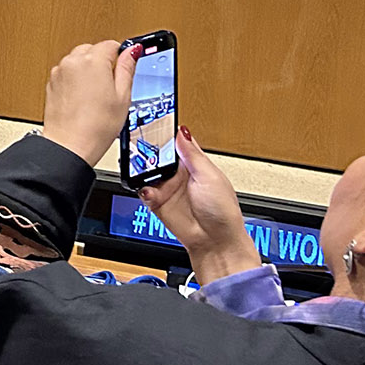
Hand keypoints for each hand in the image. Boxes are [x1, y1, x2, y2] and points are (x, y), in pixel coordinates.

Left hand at [41, 40, 135, 165]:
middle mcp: (72, 62)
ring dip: (88, 71)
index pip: (111, 44)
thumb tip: (133, 50)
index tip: (125, 68)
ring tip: (97, 96)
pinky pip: (67, 73)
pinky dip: (75, 80)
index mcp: (92, 61)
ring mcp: (59, 72)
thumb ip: (128, 68)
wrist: (70, 144)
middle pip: (93, 50)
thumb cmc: (96, 126)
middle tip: (112, 87)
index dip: (121, 57)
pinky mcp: (51, 82)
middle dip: (104, 63)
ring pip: (78, 60)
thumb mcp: (123, 96)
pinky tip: (83, 99)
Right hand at [139, 129, 259, 283]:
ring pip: (146, 172)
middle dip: (148, 151)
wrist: (215, 241)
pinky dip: (142, 189)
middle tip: (142, 149)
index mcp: (195, 163)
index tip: (152, 123)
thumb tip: (182, 131)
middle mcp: (179, 174)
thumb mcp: (209, 175)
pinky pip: (142, 191)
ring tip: (143, 171)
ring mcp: (167, 188)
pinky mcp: (157, 202)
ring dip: (142, 170)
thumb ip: (191, 153)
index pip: (175, 142)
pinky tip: (148, 190)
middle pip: (156, 155)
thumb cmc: (222, 210)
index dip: (164, 133)